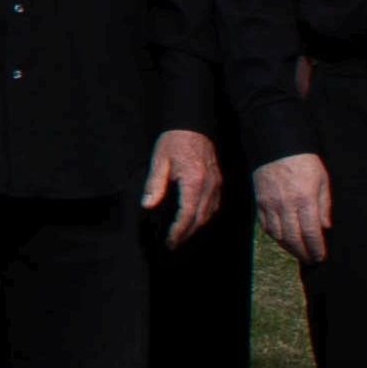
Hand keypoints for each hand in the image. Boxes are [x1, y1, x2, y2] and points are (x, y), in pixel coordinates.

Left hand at [143, 129, 222, 246]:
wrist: (193, 124)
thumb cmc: (174, 140)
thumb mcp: (159, 160)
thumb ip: (155, 184)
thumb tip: (148, 205)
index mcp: (194, 181)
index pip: (187, 214)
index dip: (178, 231)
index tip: (169, 241)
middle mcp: (209, 185)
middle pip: (200, 218)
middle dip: (187, 234)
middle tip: (173, 244)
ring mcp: (217, 184)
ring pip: (210, 214)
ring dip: (196, 227)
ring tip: (182, 235)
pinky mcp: (218, 181)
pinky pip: (215, 205)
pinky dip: (205, 216)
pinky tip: (195, 220)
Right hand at [256, 152, 332, 263]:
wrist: (277, 146)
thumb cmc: (304, 162)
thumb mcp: (322, 180)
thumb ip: (324, 205)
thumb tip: (325, 227)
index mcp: (305, 199)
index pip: (311, 232)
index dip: (316, 248)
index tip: (320, 257)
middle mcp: (286, 205)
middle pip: (294, 238)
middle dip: (303, 253)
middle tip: (310, 260)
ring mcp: (271, 205)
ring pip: (278, 236)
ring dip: (289, 248)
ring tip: (298, 252)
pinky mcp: (260, 203)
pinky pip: (266, 227)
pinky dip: (275, 237)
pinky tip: (283, 240)